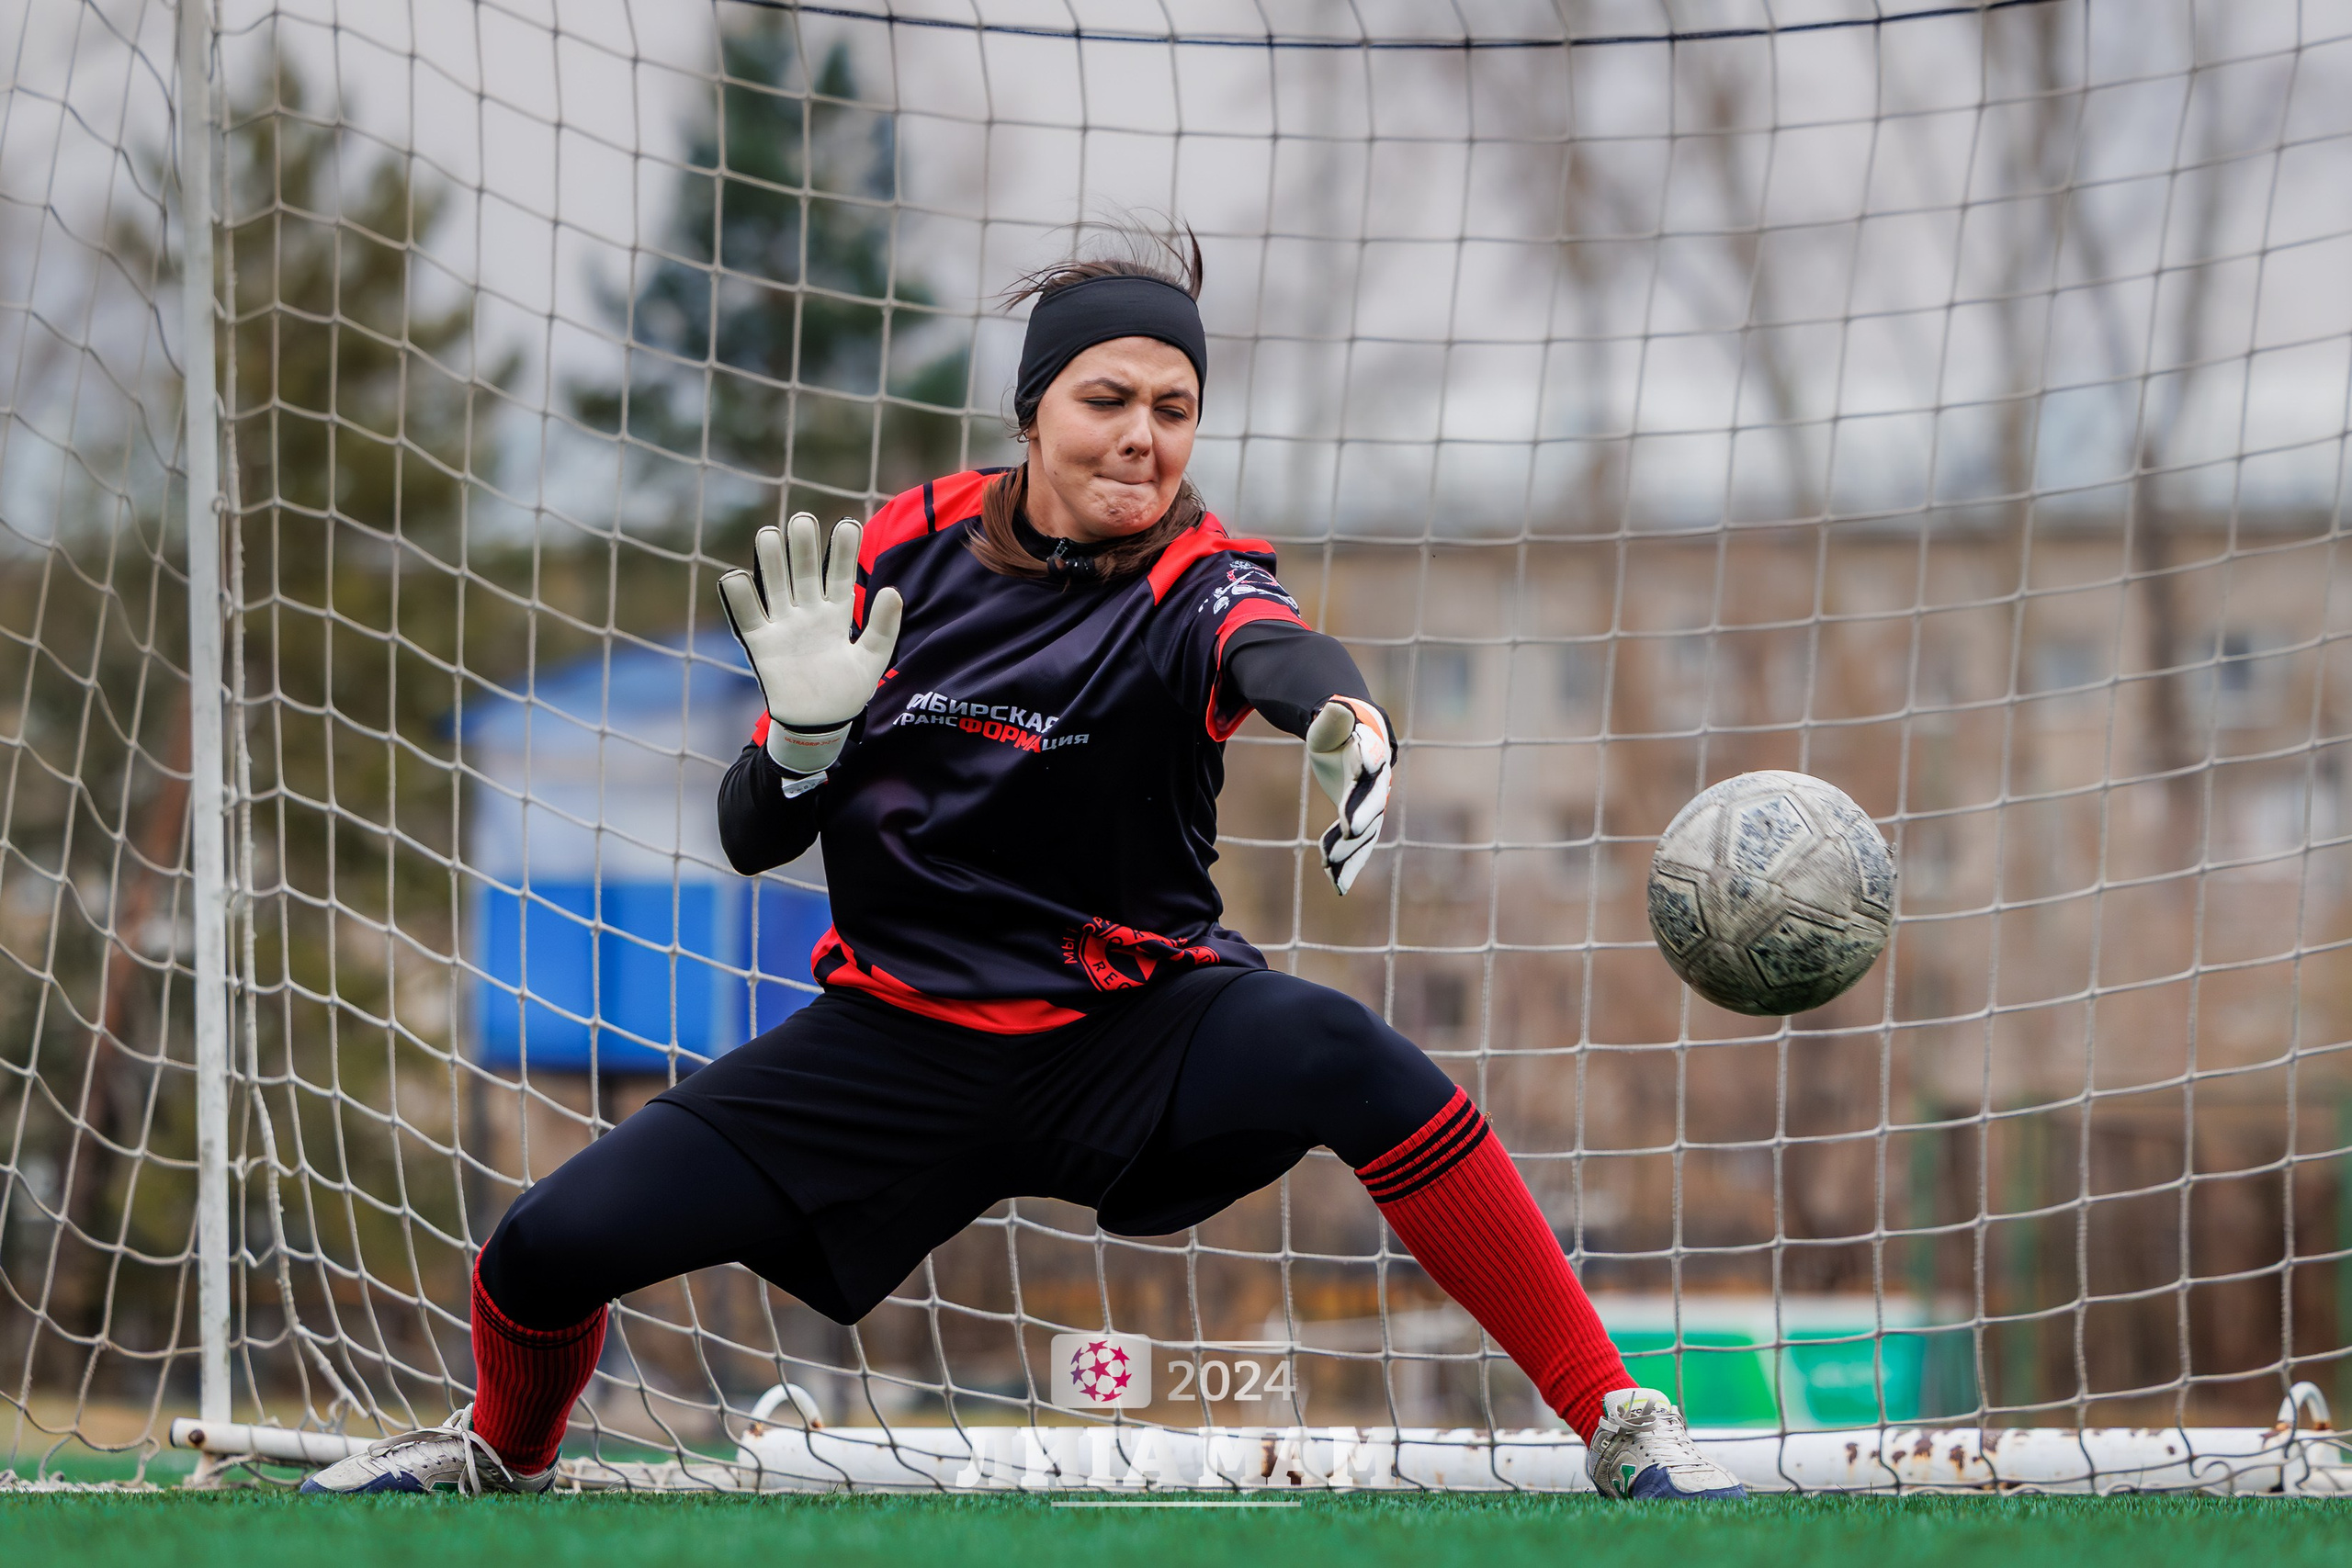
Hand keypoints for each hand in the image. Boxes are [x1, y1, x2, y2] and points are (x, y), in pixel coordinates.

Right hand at [717, 512, 902, 780]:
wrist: (820, 725)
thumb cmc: (847, 692)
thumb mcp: (873, 660)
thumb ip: (884, 627)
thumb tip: (892, 590)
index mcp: (836, 614)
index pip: (840, 575)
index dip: (843, 551)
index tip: (848, 524)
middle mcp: (808, 613)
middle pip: (804, 573)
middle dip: (803, 547)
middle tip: (802, 520)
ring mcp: (784, 626)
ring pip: (776, 586)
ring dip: (771, 561)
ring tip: (769, 534)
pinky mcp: (761, 644)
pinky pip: (748, 617)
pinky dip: (740, 598)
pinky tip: (736, 576)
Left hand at [1305, 696, 1391, 894]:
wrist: (1350, 732)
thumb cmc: (1334, 723)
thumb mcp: (1328, 719)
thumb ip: (1333, 718)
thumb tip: (1336, 706)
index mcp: (1372, 751)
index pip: (1370, 773)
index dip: (1363, 794)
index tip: (1351, 816)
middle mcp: (1378, 779)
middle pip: (1372, 804)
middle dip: (1361, 824)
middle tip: (1348, 840)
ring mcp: (1373, 799)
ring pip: (1367, 829)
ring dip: (1352, 852)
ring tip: (1333, 874)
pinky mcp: (1364, 814)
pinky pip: (1360, 840)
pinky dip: (1349, 861)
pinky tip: (1338, 883)